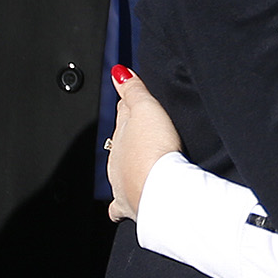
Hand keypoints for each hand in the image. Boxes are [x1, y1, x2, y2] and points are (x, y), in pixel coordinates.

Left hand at [105, 65, 184, 222]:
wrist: (162, 191)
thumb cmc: (155, 150)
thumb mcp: (147, 109)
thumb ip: (133, 90)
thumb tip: (117, 71)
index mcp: (120, 135)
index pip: (123, 113)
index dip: (130, 106)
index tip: (134, 100)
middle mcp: (116, 160)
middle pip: (120, 143)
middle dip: (129, 139)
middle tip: (144, 134)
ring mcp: (121, 183)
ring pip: (119, 172)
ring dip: (128, 168)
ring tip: (140, 165)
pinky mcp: (130, 205)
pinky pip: (119, 206)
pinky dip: (121, 204)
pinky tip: (126, 204)